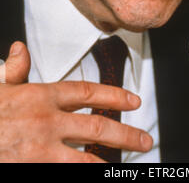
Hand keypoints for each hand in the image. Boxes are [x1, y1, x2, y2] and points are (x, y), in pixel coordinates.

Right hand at [0, 42, 152, 162]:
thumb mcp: (1, 87)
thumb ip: (16, 69)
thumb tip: (20, 48)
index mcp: (42, 97)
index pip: (87, 93)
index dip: (114, 96)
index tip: (133, 101)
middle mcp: (48, 122)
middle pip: (96, 128)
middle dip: (125, 134)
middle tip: (144, 139)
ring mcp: (42, 151)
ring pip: (86, 159)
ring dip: (108, 164)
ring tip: (126, 166)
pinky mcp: (36, 169)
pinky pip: (68, 173)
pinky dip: (84, 173)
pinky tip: (97, 173)